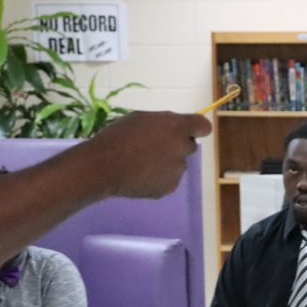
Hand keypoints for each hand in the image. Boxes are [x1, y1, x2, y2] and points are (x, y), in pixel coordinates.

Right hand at [88, 111, 212, 198]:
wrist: (102, 166)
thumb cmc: (118, 136)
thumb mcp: (141, 118)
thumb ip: (164, 123)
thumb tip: (176, 129)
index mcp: (176, 127)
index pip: (203, 127)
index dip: (196, 129)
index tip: (188, 132)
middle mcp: (182, 148)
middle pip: (190, 146)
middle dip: (176, 146)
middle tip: (154, 148)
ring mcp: (178, 170)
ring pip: (178, 164)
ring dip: (166, 163)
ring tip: (142, 163)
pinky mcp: (171, 187)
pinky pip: (169, 179)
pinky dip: (159, 178)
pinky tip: (141, 175)